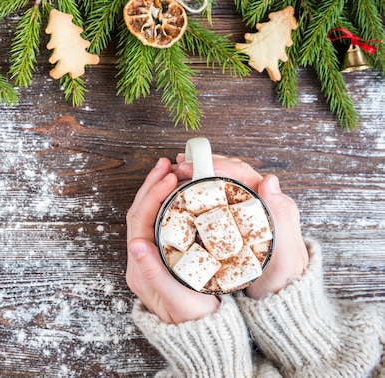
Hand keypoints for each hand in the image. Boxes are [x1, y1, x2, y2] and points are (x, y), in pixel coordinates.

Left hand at [126, 157, 219, 324]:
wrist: (200, 336)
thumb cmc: (193, 320)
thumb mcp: (178, 300)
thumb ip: (155, 273)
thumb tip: (136, 243)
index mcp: (140, 267)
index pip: (140, 221)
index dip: (153, 196)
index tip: (170, 177)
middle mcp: (139, 259)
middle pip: (139, 213)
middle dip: (151, 186)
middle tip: (167, 164)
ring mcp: (148, 256)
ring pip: (147, 216)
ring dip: (157, 192)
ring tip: (170, 172)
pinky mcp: (160, 255)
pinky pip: (158, 223)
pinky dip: (166, 204)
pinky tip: (178, 194)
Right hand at [174, 154, 308, 298]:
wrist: (281, 299)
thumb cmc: (284, 278)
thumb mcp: (287, 253)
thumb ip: (282, 217)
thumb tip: (269, 180)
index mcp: (272, 203)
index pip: (241, 173)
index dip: (214, 165)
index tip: (190, 167)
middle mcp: (260, 203)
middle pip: (230, 173)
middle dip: (204, 163)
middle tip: (178, 166)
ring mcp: (247, 212)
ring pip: (223, 183)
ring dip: (201, 174)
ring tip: (177, 174)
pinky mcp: (237, 223)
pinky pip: (218, 200)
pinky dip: (201, 192)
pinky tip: (185, 194)